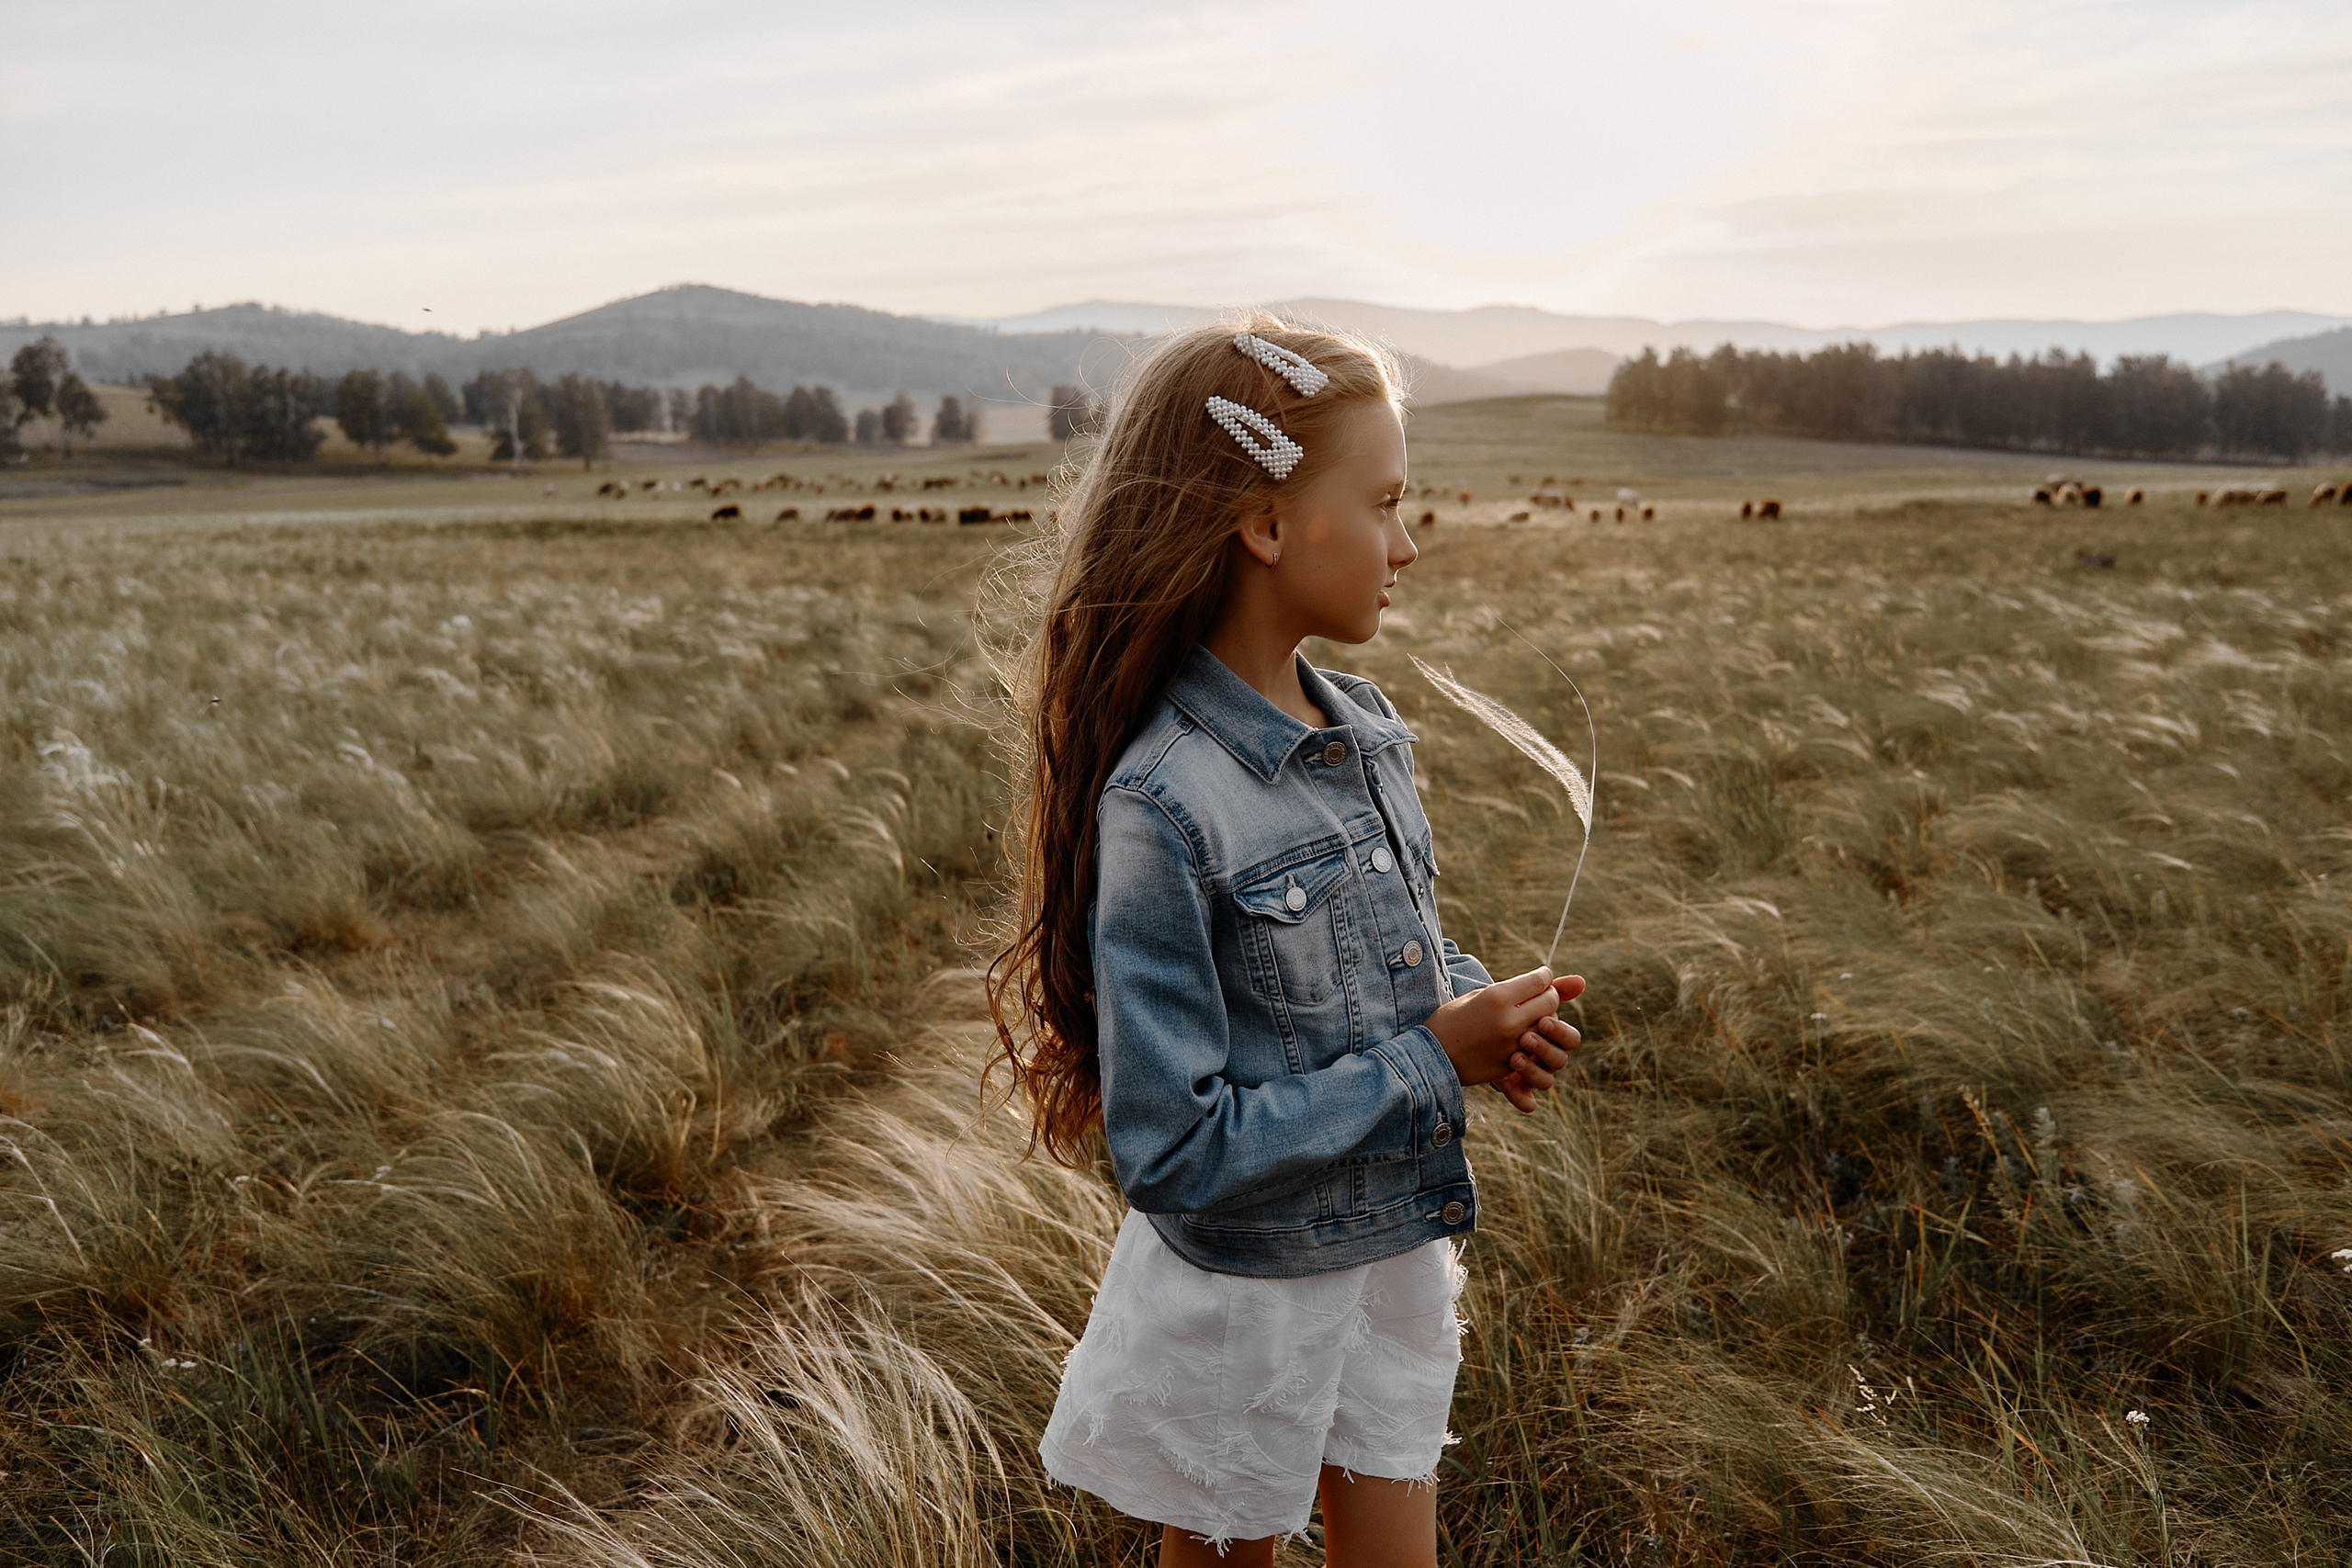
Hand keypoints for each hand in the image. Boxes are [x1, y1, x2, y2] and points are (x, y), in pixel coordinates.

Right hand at [1426, 968, 1582, 1112]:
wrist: (1432, 1056)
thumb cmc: (1451, 1020)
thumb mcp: (1477, 995)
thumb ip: (1510, 988)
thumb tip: (1537, 981)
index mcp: (1497, 997)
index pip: (1540, 980)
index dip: (1544, 975)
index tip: (1542, 975)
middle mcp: (1509, 1020)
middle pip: (1550, 1002)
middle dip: (1549, 995)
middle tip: (1541, 994)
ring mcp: (1512, 1044)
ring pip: (1547, 1025)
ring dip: (1544, 1018)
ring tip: (1533, 1015)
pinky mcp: (1512, 1062)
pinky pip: (1536, 1046)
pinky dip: (1535, 1037)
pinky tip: (1523, 1032)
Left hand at [1496, 973, 1582, 1111]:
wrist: (1450, 1036)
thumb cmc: (1486, 1013)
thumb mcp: (1510, 997)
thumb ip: (1541, 988)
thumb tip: (1581, 981)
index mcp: (1547, 1034)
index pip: (1569, 1038)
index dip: (1559, 1030)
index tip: (1541, 1018)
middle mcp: (1542, 1055)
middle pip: (1561, 1059)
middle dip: (1547, 1049)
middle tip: (1525, 1038)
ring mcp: (1528, 1074)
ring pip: (1547, 1082)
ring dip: (1533, 1070)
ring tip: (1513, 1057)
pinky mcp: (1512, 1088)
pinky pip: (1528, 1103)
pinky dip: (1520, 1096)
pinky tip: (1504, 1082)